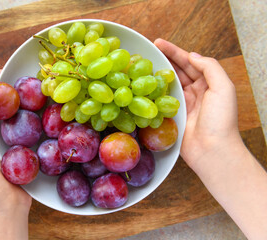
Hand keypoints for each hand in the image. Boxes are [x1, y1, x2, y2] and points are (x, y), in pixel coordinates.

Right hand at [155, 39, 266, 238]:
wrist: (211, 149)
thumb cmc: (221, 120)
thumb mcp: (223, 88)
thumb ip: (210, 68)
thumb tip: (192, 56)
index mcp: (208, 83)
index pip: (189, 62)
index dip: (175, 52)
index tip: (158, 43)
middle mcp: (195, 92)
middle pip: (177, 71)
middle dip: (163, 59)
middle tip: (147, 51)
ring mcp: (183, 104)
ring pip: (168, 84)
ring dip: (157, 74)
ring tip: (142, 65)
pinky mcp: (172, 116)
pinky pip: (162, 100)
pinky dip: (153, 92)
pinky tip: (143, 86)